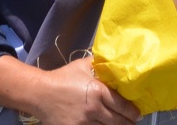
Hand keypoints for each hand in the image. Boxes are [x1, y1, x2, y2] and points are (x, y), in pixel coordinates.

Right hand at [0, 55, 139, 124]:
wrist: (39, 92)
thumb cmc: (63, 77)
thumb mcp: (84, 66)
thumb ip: (100, 64)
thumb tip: (115, 57)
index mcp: (98, 92)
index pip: (121, 105)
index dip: (132, 111)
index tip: (138, 113)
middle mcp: (93, 109)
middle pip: (117, 121)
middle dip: (128, 122)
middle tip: (133, 121)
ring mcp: (83, 122)